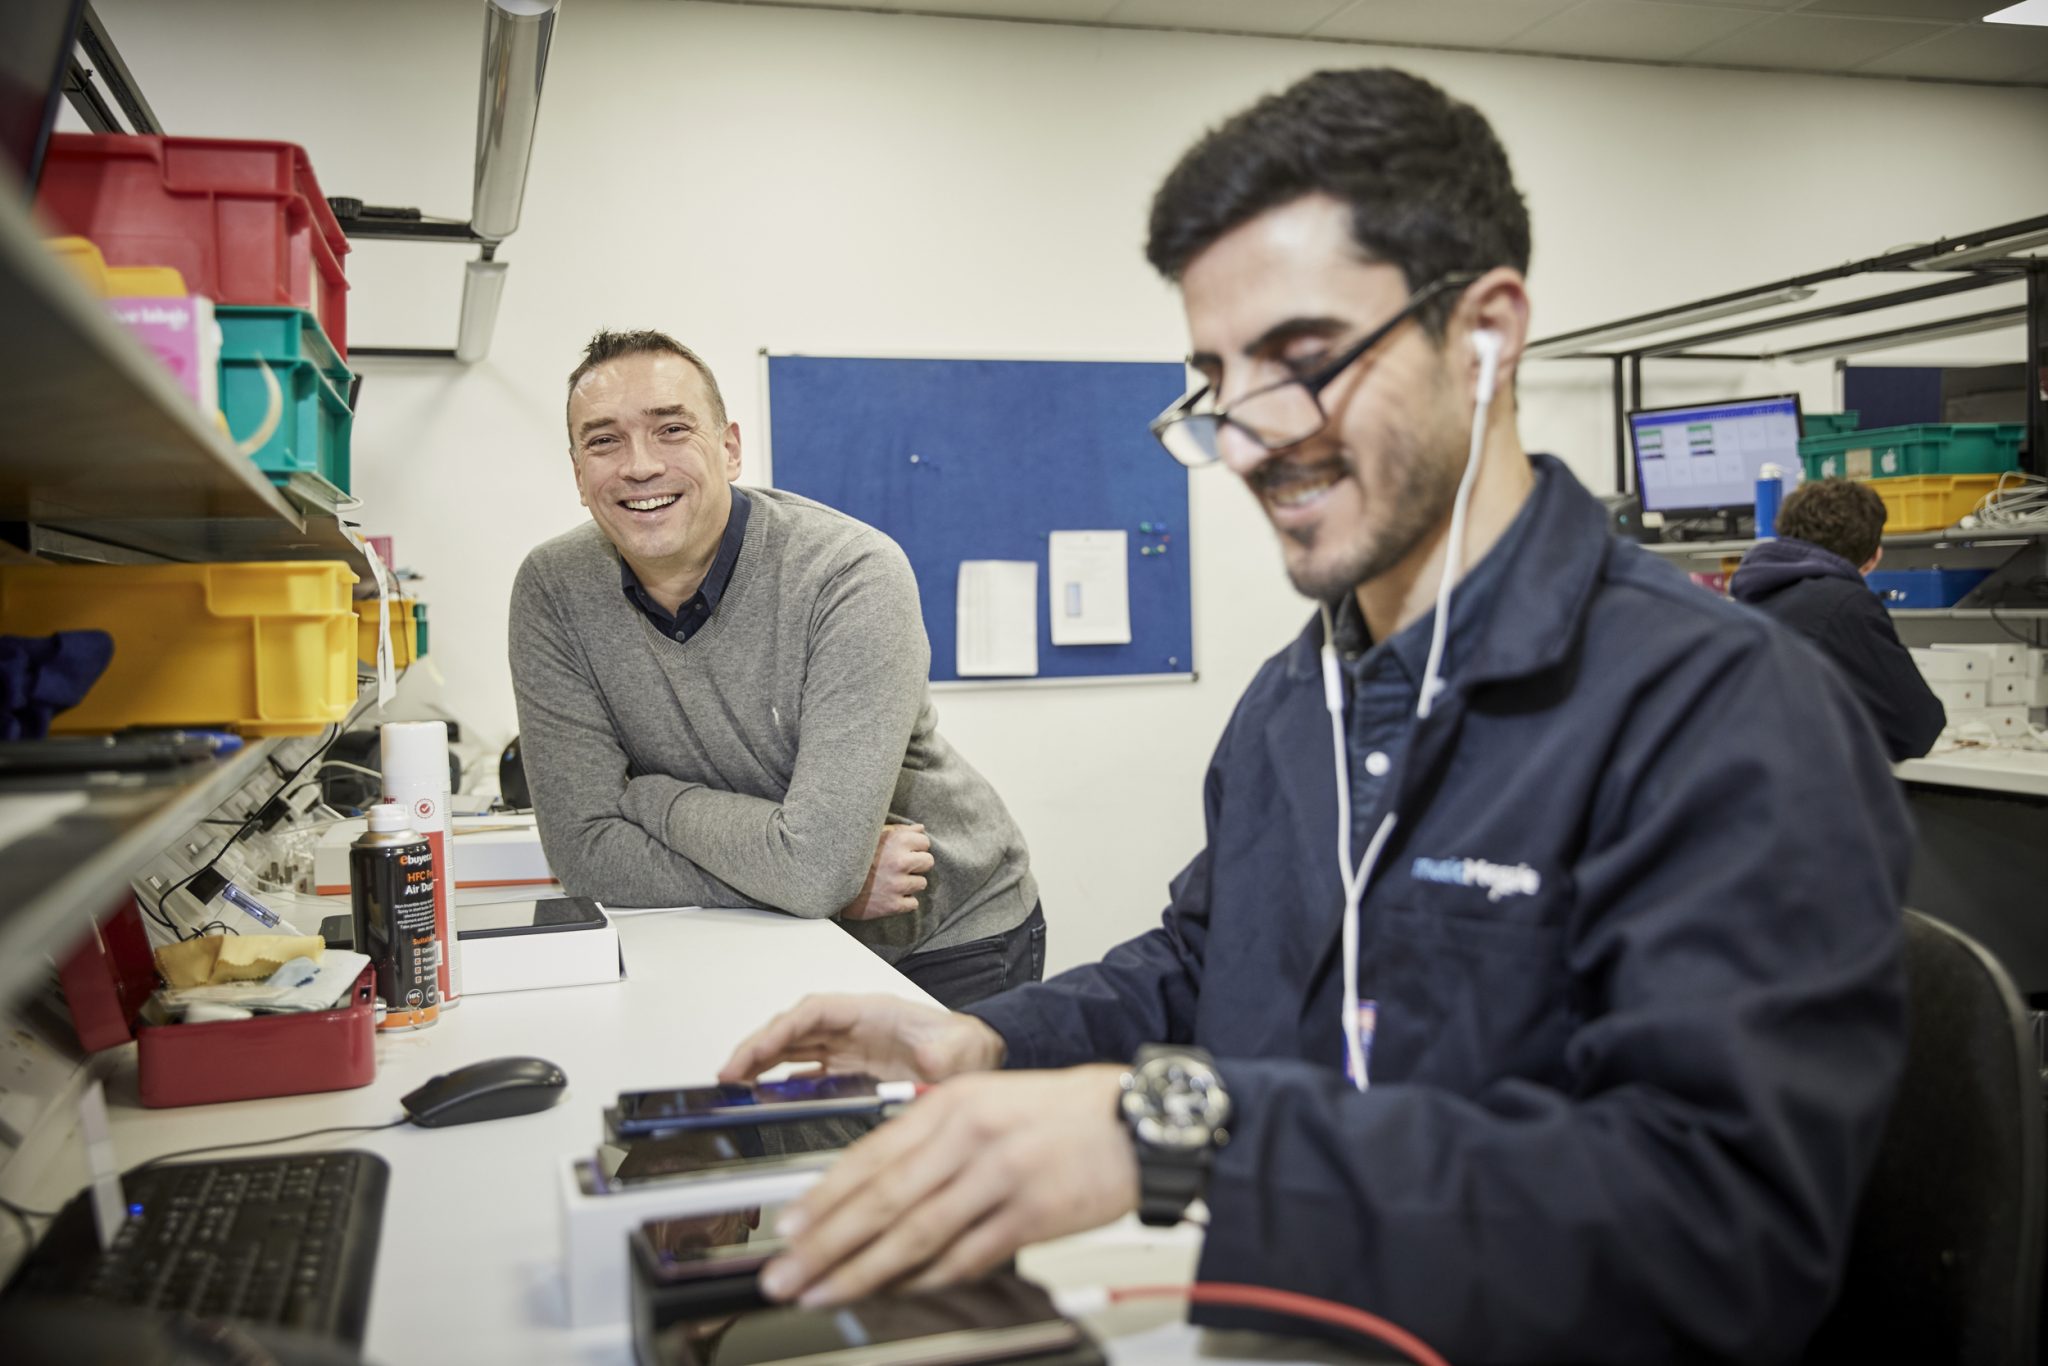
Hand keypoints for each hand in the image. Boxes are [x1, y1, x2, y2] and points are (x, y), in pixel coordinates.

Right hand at [719, 993, 1004, 1083]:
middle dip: (758, 1048)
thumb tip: (928, 1069)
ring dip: (764, 1061)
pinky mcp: (855, 1066)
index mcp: (872, 1012)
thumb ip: (939, 1060)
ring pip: (796, 1046)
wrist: (982, 1055)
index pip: (812, 1014)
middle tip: (727, 1075)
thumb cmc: (967, 1046)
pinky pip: (809, 1066)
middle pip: (794, 1029)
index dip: (778, 1032)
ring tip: (734, 1083)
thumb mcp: (956, 1052)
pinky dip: (784, 1076)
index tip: (752, 1054)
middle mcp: (855, 1026)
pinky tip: (766, 1092)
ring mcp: (852, 1045)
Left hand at [758, 1066, 1137, 1307]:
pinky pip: (967, 1255)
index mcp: (950, 1103)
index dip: (824, 1197)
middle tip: (785, 1272)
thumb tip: (874, 1186)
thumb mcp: (984, 1099)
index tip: (788, 1227)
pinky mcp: (1031, 1214)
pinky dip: (928, 1278)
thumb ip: (930, 1137)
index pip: (870, 1155)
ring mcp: (999, 1176)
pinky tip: (897, 1291)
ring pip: (915, 1233)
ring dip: (862, 1270)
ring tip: (825, 1290)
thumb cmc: (1059, 1111)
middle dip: (825, 1242)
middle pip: (882, 1199)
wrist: (1134, 1117)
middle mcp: (969, 1137)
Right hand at [840, 824, 932, 921]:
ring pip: (921, 883)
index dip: (915, 848)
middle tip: (902, 868)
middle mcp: (900, 862)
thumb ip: (899, 831)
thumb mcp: (873, 836)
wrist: (831, 884)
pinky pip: (913, 904)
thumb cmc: (854, 857)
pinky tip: (890, 895)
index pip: (925, 842)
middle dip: (917, 865)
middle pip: (928, 862)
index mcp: (897, 842)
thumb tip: (920, 829)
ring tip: (892, 881)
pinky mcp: (893, 905)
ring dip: (909, 884)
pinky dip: (903, 902)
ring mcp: (898, 884)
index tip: (905, 852)